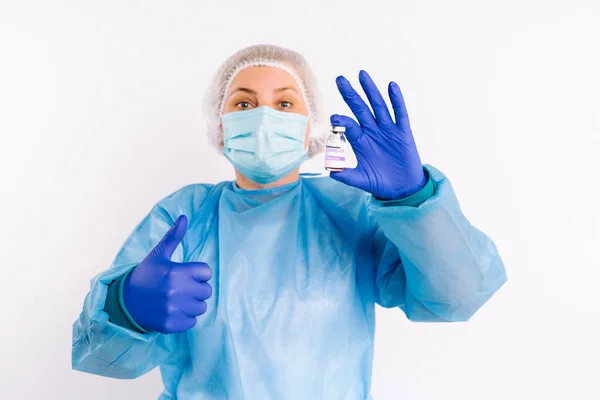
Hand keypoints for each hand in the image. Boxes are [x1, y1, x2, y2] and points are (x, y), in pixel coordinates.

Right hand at [122, 215, 211, 333]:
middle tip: (182, 288)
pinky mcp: (171, 324)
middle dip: (197, 289)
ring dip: (193, 304)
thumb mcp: (158, 255)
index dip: (199, 273)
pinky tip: (174, 311)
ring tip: (179, 299)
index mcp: (176, 272)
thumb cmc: (145, 275)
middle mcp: (176, 291)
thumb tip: (184, 217)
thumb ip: (173, 237)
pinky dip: (186, 318)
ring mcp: (174, 309)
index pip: (207, 272)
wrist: (125, 302)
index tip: (187, 274)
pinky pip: (193, 322)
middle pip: (207, 291)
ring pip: (202, 307)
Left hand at [330, 70, 425, 199]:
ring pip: (379, 106)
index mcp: (360, 141)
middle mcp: (372, 132)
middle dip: (350, 94)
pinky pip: (400, 113)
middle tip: (340, 79)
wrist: (402, 188)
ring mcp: (388, 130)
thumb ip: (347, 176)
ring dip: (371, 91)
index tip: (335, 117)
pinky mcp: (403, 132)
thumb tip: (331, 172)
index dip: (342, 120)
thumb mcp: (362, 180)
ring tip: (362, 74)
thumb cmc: (380, 183)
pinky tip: (391, 86)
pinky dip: (396, 100)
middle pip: (360, 109)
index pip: (349, 126)